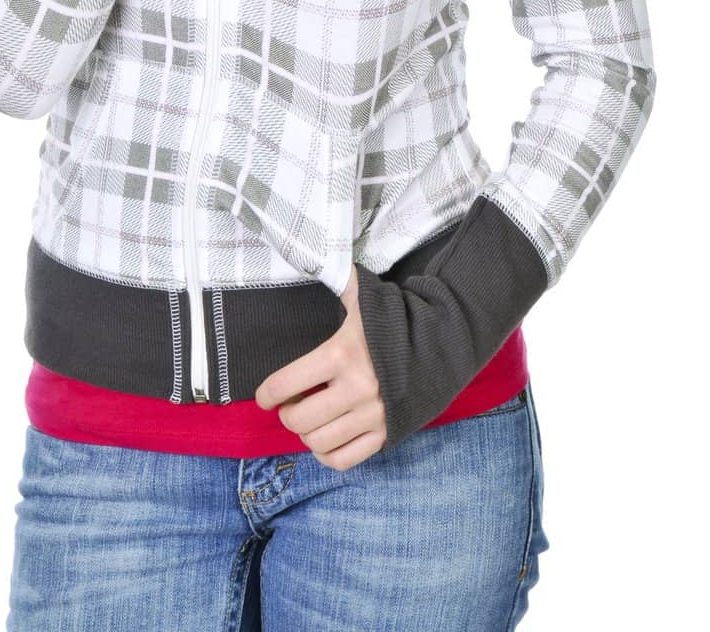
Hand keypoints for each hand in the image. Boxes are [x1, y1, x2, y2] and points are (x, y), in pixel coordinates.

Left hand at [254, 265, 387, 469]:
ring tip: (310, 418)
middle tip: (290, 403)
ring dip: (306, 434)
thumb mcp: (365, 297)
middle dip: (287, 413)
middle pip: (299, 419)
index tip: (265, 396)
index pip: (287, 384)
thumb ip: (339, 280)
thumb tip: (316, 250)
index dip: (267, 393)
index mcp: (342, 354)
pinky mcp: (387, 434)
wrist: (445, 343)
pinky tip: (326, 438)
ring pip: (319, 442)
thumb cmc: (397, 319)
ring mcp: (372, 415)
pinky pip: (345, 459)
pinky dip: (328, 454)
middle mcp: (356, 389)